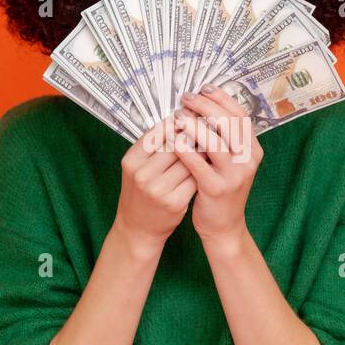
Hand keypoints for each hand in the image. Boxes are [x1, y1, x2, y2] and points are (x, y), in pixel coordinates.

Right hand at [113, 114, 197, 253]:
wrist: (137, 228)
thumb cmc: (140, 193)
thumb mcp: (136, 168)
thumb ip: (153, 146)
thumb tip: (179, 120)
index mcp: (132, 161)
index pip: (158, 132)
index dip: (176, 122)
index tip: (190, 116)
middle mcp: (142, 175)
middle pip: (175, 144)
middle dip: (192, 134)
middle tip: (207, 126)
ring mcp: (158, 190)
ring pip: (188, 160)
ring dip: (202, 150)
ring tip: (212, 142)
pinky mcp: (175, 202)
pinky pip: (195, 178)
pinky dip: (203, 169)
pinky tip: (210, 164)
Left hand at [172, 83, 262, 247]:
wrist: (223, 226)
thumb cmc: (220, 187)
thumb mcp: (229, 161)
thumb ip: (222, 137)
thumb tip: (204, 104)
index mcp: (252, 149)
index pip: (240, 114)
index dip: (221, 98)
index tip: (203, 89)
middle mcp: (248, 160)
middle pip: (228, 123)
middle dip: (205, 106)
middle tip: (186, 99)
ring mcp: (235, 175)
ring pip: (215, 141)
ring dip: (194, 124)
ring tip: (177, 116)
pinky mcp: (218, 189)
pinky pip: (199, 164)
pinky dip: (185, 149)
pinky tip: (173, 140)